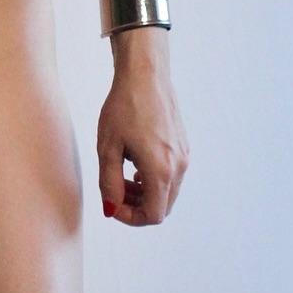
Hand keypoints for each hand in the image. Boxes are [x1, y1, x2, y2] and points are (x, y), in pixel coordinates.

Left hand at [96, 32, 188, 225]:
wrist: (145, 76)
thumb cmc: (123, 108)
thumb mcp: (108, 148)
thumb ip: (109, 183)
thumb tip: (110, 209)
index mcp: (160, 170)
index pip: (152, 215)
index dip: (130, 217)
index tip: (111, 203)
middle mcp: (178, 166)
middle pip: (162, 206)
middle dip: (137, 206)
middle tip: (115, 191)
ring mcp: (184, 156)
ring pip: (168, 192)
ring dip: (145, 193)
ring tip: (122, 176)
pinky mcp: (184, 146)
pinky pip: (172, 175)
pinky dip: (154, 179)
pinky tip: (135, 163)